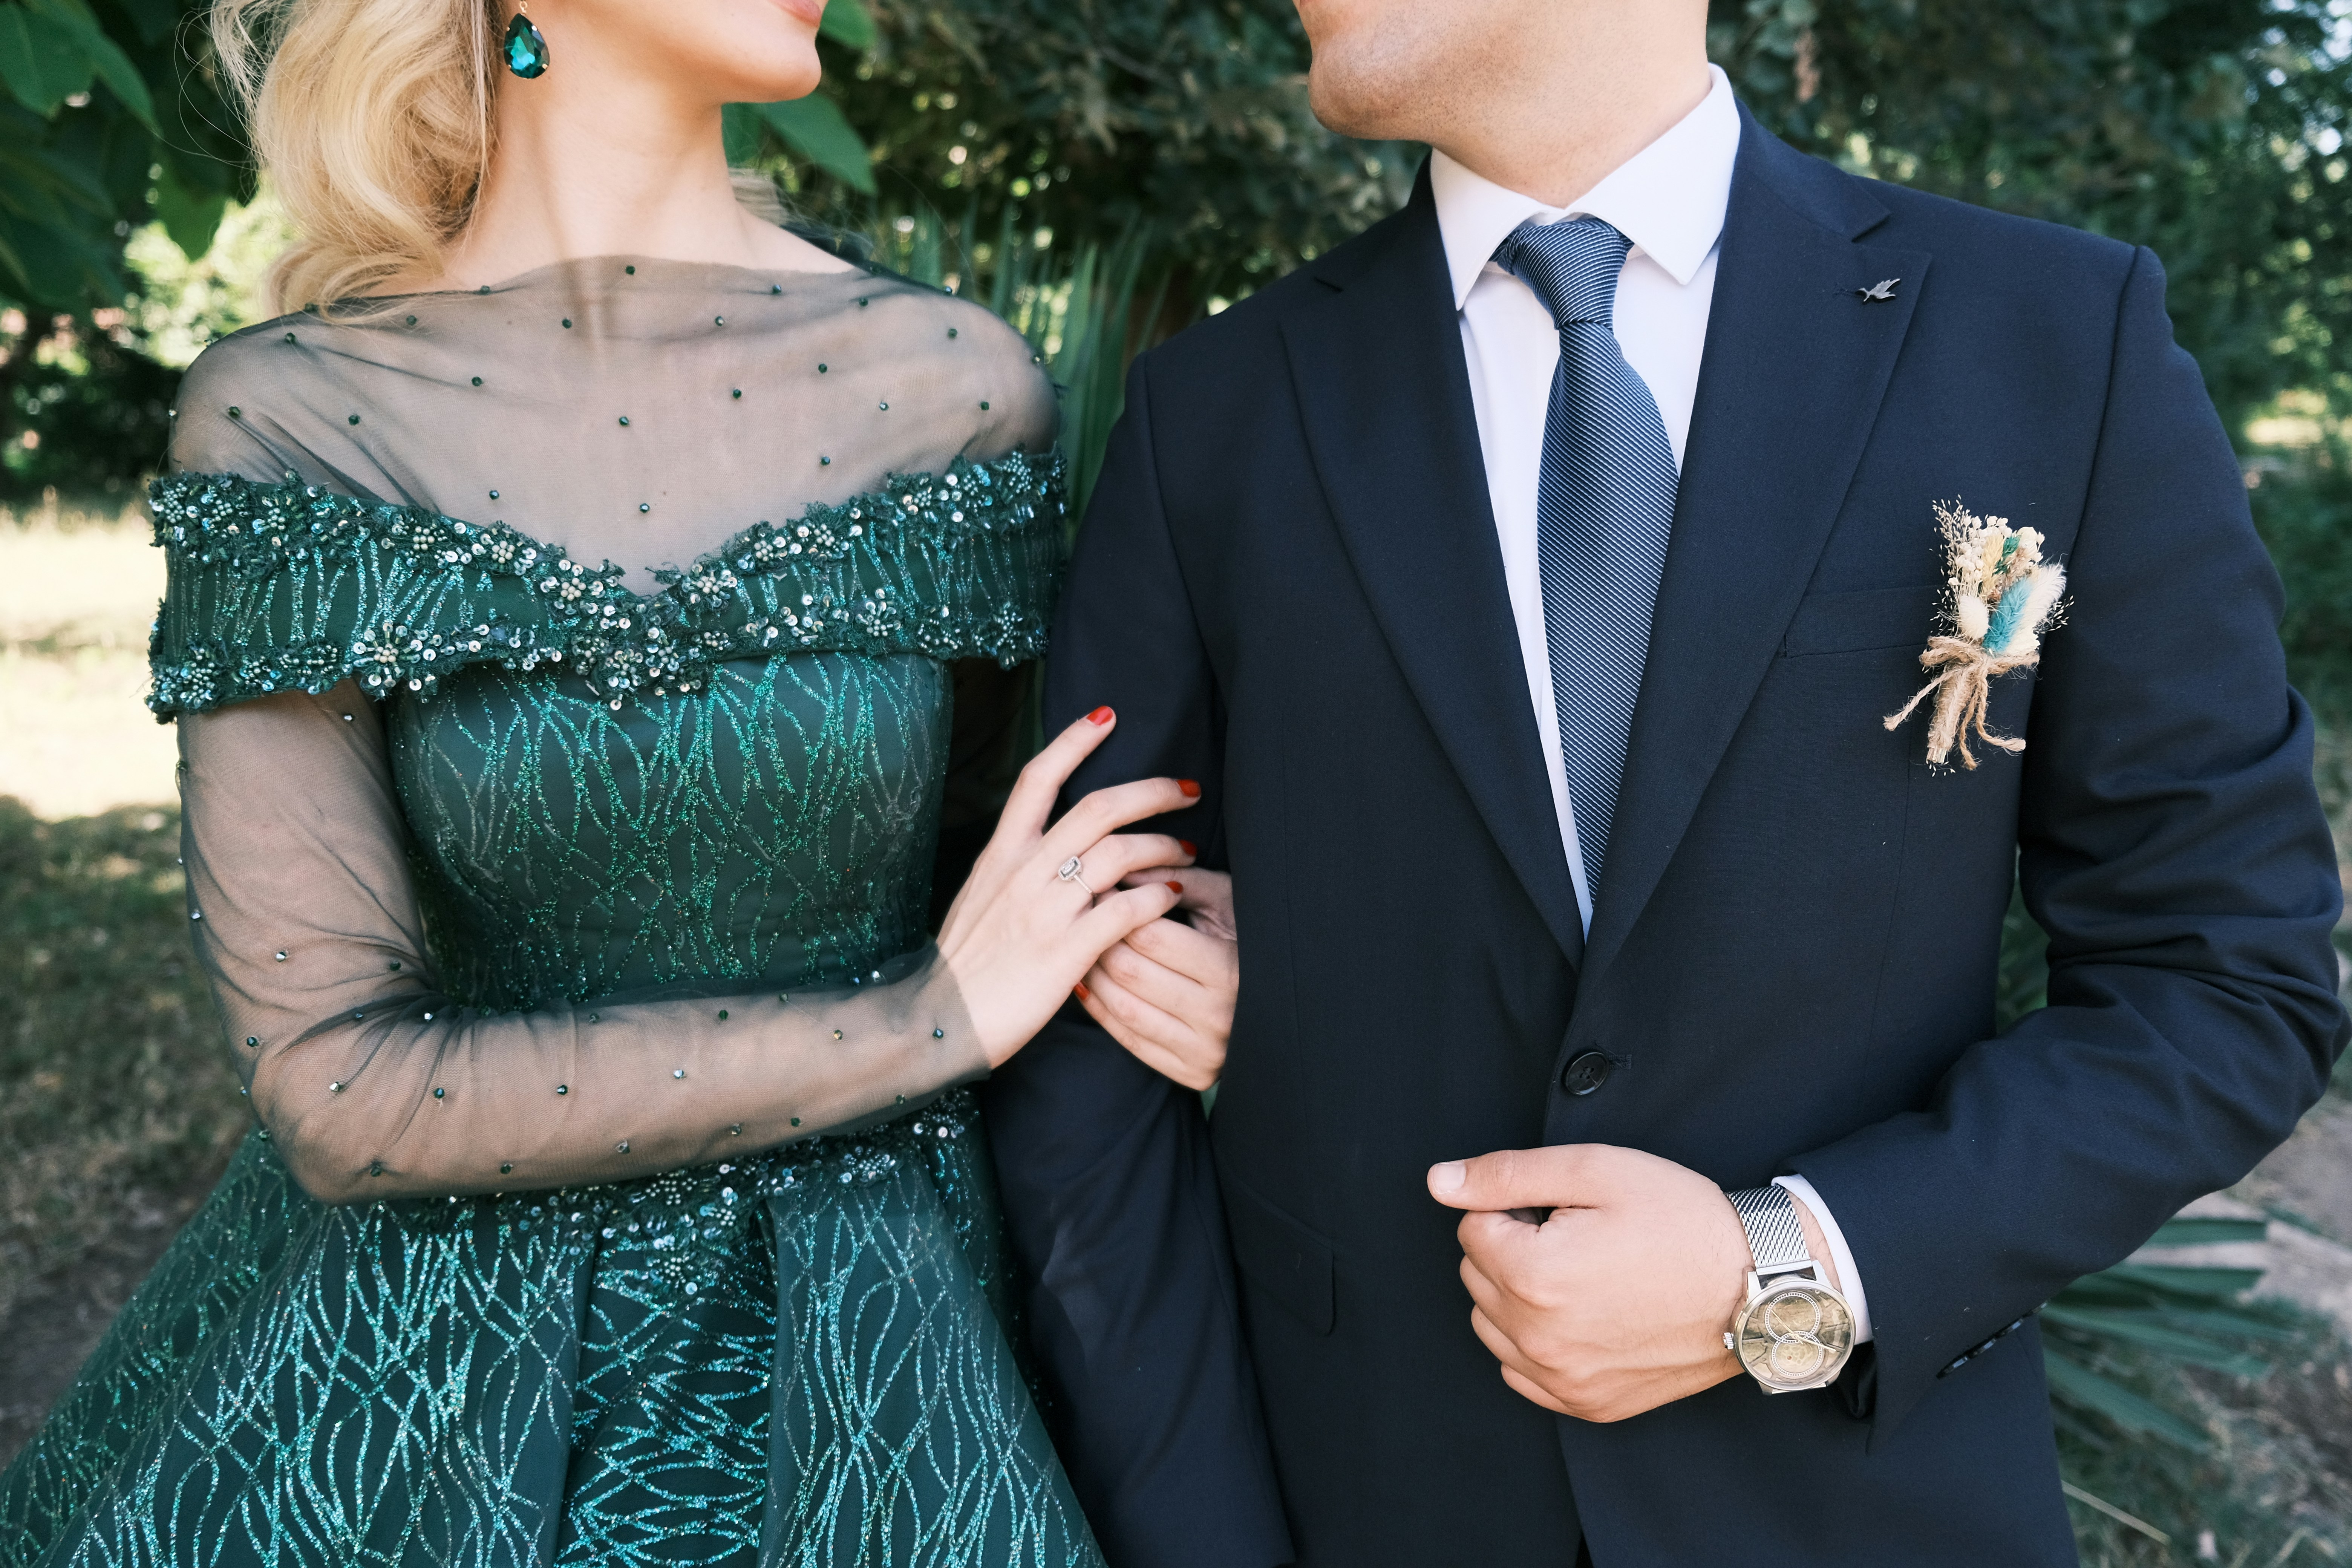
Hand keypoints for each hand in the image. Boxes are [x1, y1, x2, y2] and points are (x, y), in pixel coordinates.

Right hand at [935, 707, 1196, 1066]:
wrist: (938, 1021)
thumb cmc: (964, 965)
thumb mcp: (980, 899)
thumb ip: (1015, 870)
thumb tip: (1050, 850)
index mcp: (1001, 853)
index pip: (1038, 778)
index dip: (1074, 740)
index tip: (1108, 716)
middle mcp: (1024, 871)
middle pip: (1099, 807)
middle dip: (1152, 791)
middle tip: (1187, 790)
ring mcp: (1046, 909)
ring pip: (1119, 854)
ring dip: (1163, 847)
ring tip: (1186, 854)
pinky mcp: (1067, 951)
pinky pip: (1126, 910)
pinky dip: (1156, 898)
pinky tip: (1172, 897)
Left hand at [1076, 868, 1237, 1088]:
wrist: (1286, 1007)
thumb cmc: (1251, 941)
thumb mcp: (1228, 903)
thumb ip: (1182, 881)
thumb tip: (1125, 869)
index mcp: (1230, 970)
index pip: (1151, 936)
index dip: (1118, 908)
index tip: (1102, 889)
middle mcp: (1218, 1015)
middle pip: (1131, 970)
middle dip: (1099, 938)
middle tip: (1085, 914)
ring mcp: (1203, 1050)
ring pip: (1123, 1006)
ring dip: (1093, 972)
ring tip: (1084, 944)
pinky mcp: (1191, 1072)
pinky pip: (1128, 1038)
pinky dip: (1100, 1009)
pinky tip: (1089, 982)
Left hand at [1428, 1144, 1818, 1421]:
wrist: (1758, 1288)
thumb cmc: (1684, 1223)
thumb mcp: (1596, 1171)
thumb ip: (1506, 1174)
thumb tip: (1439, 1182)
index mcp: (1532, 1277)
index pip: (1474, 1226)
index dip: (1518, 1207)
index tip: (1567, 1210)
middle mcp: (1538, 1339)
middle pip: (1477, 1274)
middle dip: (1513, 1247)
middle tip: (1579, 1237)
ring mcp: (1563, 1379)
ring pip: (1492, 1323)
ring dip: (1517, 1294)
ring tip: (1582, 1274)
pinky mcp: (1587, 1404)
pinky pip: (1520, 1372)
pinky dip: (1535, 1342)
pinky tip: (1580, 1316)